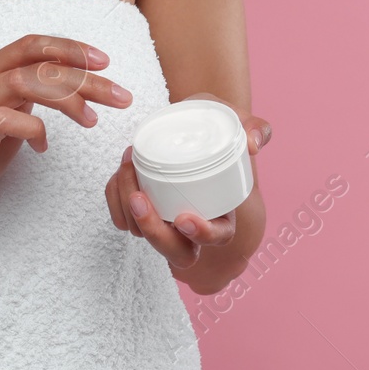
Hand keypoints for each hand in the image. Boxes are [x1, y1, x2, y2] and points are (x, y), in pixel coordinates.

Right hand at [0, 34, 133, 236]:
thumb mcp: (6, 118)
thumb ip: (26, 96)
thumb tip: (64, 81)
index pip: (31, 45)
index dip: (70, 48)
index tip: (103, 62)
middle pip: (36, 63)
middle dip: (83, 77)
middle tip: (118, 95)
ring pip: (25, 82)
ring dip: (67, 99)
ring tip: (91, 120)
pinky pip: (9, 120)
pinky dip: (35, 130)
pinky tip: (42, 148)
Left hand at [103, 92, 269, 270]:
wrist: (187, 118)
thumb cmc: (214, 123)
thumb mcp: (237, 120)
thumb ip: (254, 128)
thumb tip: (254, 144)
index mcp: (222, 210)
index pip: (218, 236)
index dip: (203, 235)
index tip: (184, 218)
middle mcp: (192, 224)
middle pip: (176, 251)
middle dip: (153, 231)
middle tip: (139, 198)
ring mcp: (165, 221)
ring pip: (142, 234)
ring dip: (127, 205)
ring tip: (128, 165)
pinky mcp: (140, 211)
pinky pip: (122, 218)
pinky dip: (115, 198)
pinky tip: (120, 174)